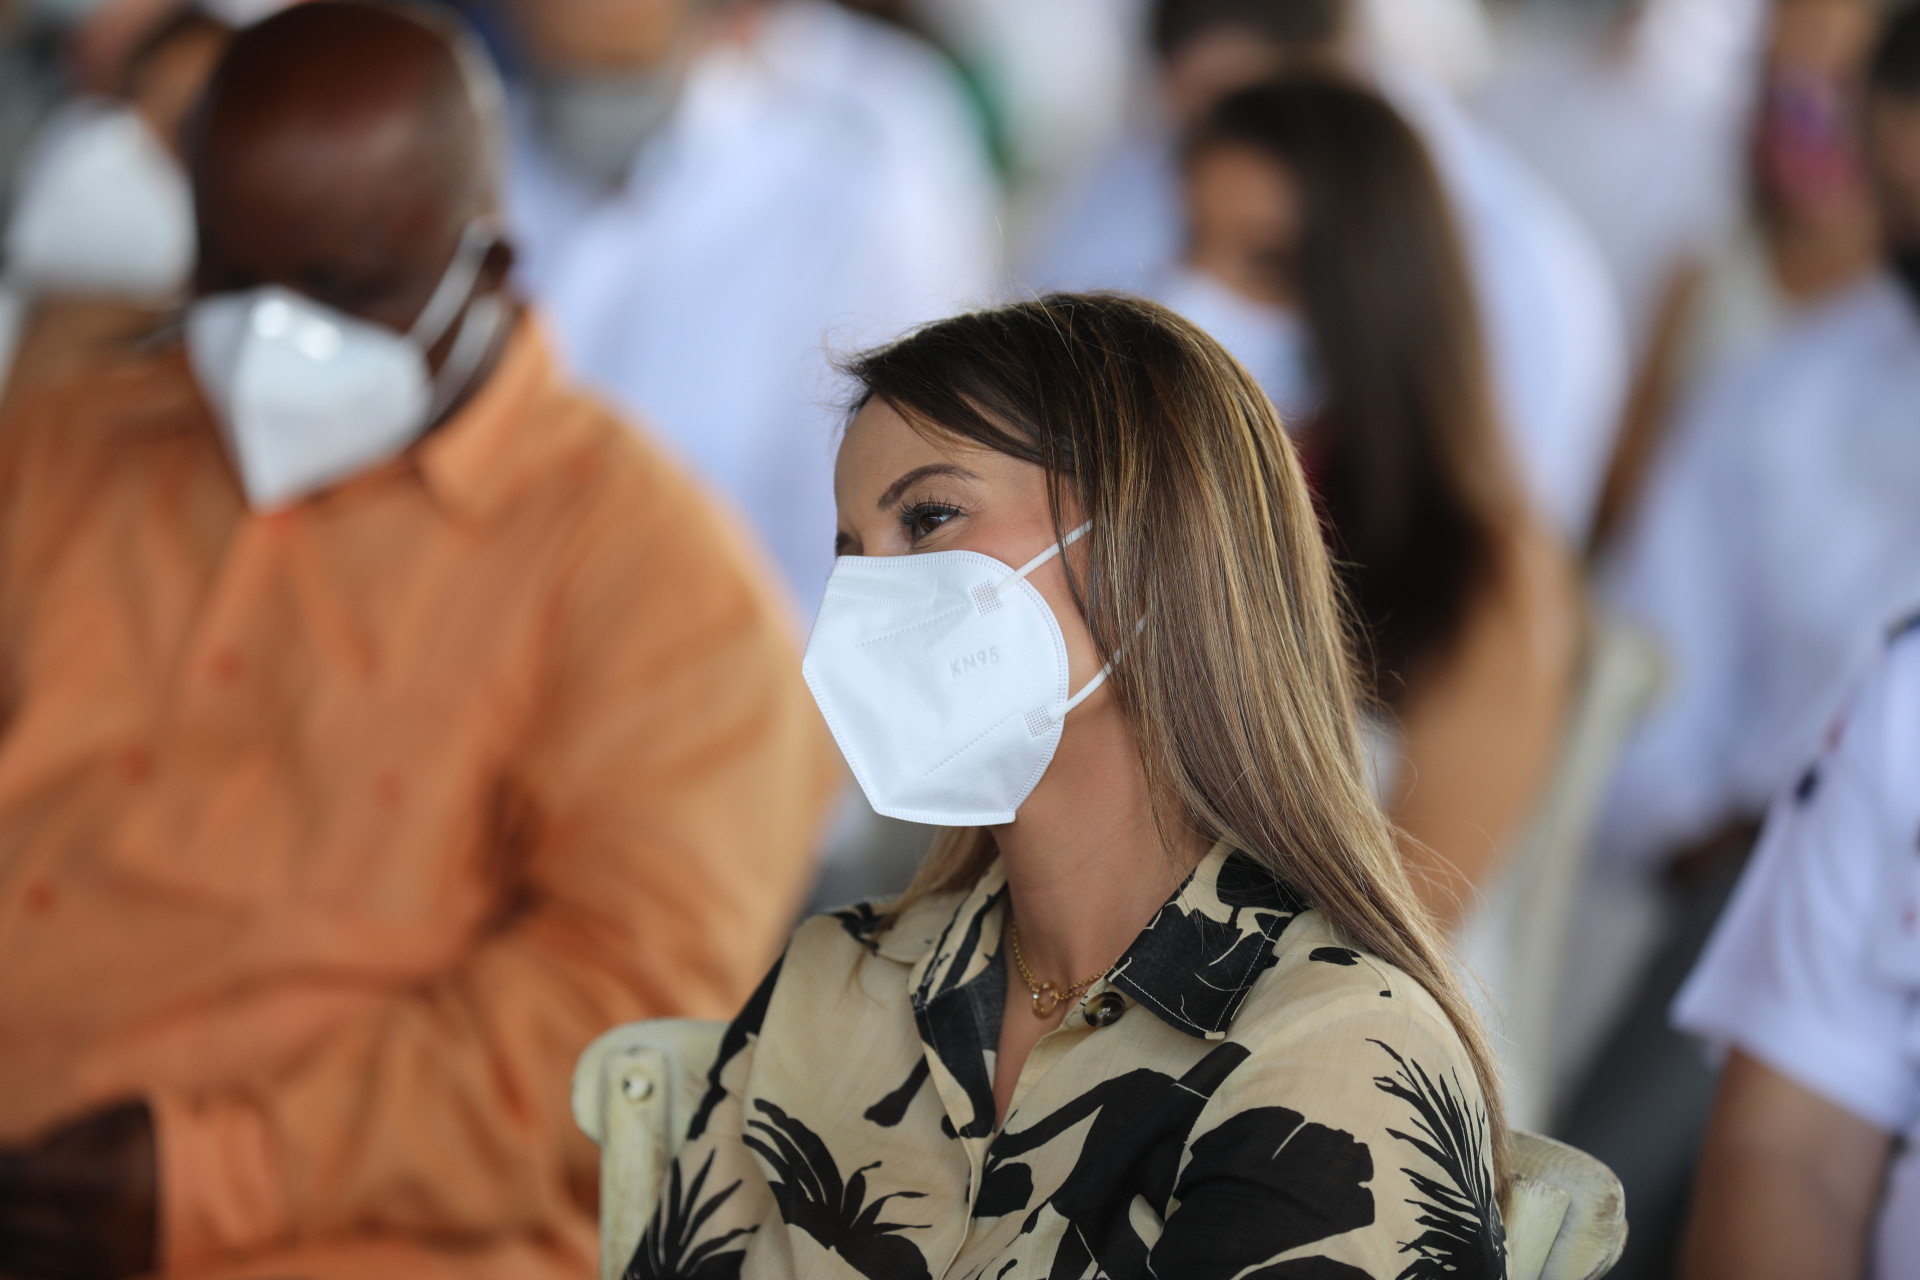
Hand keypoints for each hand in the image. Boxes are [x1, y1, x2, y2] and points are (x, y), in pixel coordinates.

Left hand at [0, 1101, 155, 1279]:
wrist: (221, 1188)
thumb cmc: (164, 1142)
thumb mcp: (117, 1123)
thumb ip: (58, 1141)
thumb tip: (8, 1162)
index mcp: (105, 1186)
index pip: (19, 1181)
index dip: (0, 1168)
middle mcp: (98, 1233)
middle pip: (10, 1223)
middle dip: (0, 1199)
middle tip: (4, 1180)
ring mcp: (98, 1263)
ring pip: (17, 1254)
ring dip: (5, 1227)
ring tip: (11, 1201)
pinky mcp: (102, 1277)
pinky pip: (38, 1272)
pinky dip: (21, 1252)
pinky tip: (20, 1228)